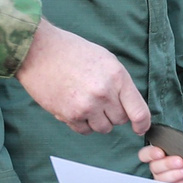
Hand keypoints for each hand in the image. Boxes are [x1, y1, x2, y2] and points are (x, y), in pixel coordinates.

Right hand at [14, 20, 151, 134]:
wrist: (39, 51)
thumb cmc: (72, 52)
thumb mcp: (105, 59)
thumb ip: (119, 83)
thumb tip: (130, 107)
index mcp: (117, 77)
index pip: (139, 111)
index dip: (142, 124)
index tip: (140, 128)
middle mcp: (104, 93)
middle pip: (120, 120)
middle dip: (113, 113)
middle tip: (100, 99)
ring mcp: (86, 106)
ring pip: (103, 128)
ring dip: (98, 120)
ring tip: (86, 102)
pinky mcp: (69, 115)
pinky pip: (85, 131)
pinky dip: (82, 123)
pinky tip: (75, 107)